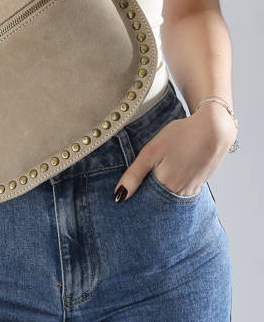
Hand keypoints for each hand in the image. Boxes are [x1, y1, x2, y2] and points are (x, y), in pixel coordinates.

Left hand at [113, 103, 236, 201]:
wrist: (214, 129)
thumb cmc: (181, 136)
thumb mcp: (151, 152)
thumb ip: (134, 174)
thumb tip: (119, 196)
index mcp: (165, 187)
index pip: (145, 202)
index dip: (135, 199)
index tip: (124, 198)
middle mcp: (179, 194)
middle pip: (158, 202)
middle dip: (147, 198)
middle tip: (139, 186)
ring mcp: (191, 190)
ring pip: (170, 198)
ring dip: (160, 193)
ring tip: (154, 179)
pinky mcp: (199, 184)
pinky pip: (181, 192)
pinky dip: (173, 187)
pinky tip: (170, 174)